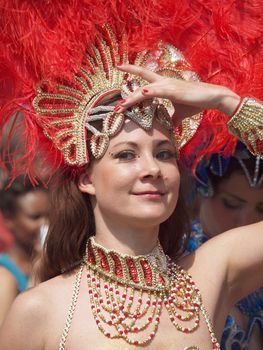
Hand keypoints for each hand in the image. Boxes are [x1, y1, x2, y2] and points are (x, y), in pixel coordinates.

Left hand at [117, 64, 240, 124]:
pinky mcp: (173, 91)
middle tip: (116, 107)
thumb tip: (170, 127)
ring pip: (145, 90)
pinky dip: (149, 92)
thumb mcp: (180, 112)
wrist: (211, 98)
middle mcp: (163, 82)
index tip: (119, 65)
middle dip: (127, 96)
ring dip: (132, 99)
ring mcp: (167, 85)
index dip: (131, 69)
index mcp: (163, 84)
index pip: (144, 75)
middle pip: (140, 85)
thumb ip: (172, 118)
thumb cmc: (196, 102)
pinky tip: (141, 93)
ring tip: (121, 106)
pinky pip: (158, 91)